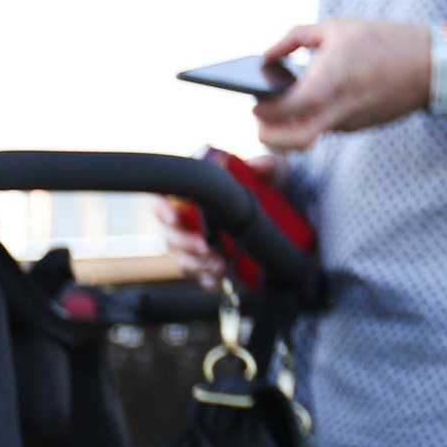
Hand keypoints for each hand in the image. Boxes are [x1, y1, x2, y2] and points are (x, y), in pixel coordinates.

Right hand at [152, 155, 283, 290]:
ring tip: (219, 265)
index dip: (160, 209)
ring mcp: (197, 245)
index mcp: (194, 195)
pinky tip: (219, 281)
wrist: (285, 216)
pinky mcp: (209, 264)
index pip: (162, 200)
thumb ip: (267, 165)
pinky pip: (198, 276)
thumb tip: (258, 165)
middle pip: (169, 235)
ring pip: (182, 259)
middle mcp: (189, 221)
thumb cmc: (268, 188)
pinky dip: (207, 280)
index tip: (173, 218)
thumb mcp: (272, 173)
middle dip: (184, 244)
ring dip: (196, 265)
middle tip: (204, 247)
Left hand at [254, 19, 429, 151]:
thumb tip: (266, 55)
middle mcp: (335, 111)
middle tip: (259, 117)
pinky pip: (326, 127)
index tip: (254, 100)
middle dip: (266, 136)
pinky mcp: (356, 127)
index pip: (282, 111)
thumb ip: (294, 38)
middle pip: (289, 142)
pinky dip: (312, 118)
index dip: (262, 110)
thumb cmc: (383, 40)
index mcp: (327, 84)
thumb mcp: (336, 27)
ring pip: (306, 137)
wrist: (434, 66)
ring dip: (287, 129)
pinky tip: (312, 98)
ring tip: (281, 106)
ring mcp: (347, 124)